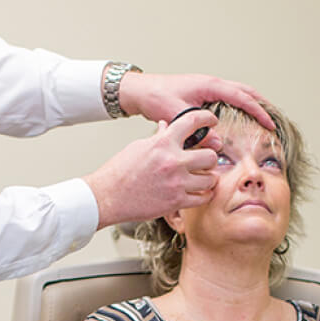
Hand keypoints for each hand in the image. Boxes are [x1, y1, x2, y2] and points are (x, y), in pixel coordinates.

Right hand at [83, 113, 219, 229]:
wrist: (108, 196)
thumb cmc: (119, 172)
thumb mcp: (138, 147)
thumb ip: (157, 137)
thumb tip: (166, 127)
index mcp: (162, 143)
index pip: (191, 122)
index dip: (206, 118)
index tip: (211, 121)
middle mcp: (172, 161)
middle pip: (210, 156)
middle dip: (210, 158)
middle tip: (204, 160)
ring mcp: (176, 183)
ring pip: (211, 179)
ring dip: (208, 179)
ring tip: (201, 178)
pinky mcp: (176, 202)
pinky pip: (203, 198)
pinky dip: (203, 195)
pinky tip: (198, 192)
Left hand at [115, 71, 273, 129]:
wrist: (138, 90)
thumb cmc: (154, 97)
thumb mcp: (177, 114)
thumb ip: (197, 130)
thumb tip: (217, 144)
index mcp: (209, 85)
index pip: (242, 97)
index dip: (258, 111)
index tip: (270, 124)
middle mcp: (210, 83)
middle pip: (244, 91)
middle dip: (260, 104)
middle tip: (273, 119)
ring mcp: (205, 87)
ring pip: (236, 93)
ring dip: (249, 103)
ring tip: (261, 118)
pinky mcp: (200, 93)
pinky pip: (226, 97)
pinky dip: (237, 104)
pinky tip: (237, 118)